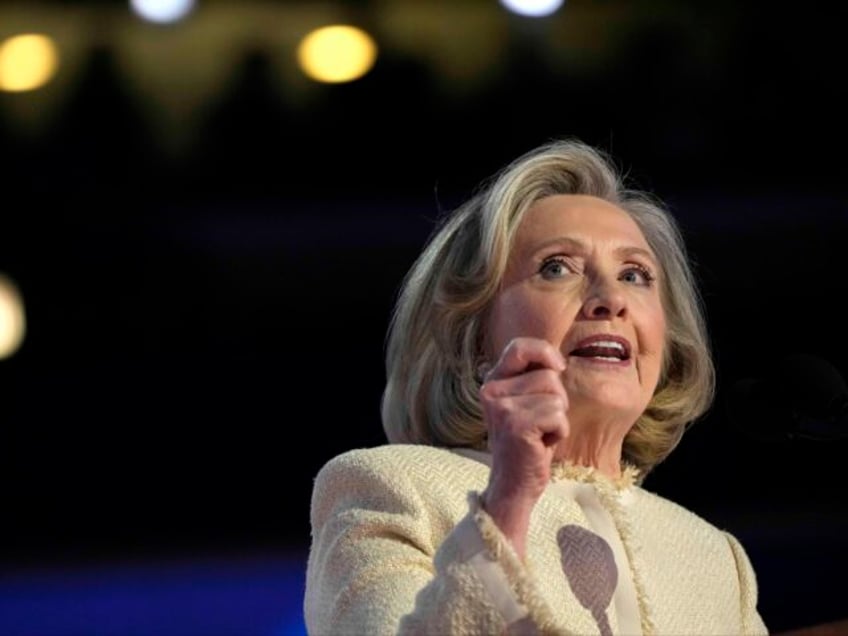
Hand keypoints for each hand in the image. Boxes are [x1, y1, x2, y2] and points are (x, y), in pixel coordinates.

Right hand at [478, 337, 568, 558]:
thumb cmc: (528, 442)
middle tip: (540, 423)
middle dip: (557, 400)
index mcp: (493, 381)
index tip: (557, 367)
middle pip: (549, 376)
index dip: (544, 352)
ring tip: (539, 434)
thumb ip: (534, 378)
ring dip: (558, 419)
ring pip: (556, 396)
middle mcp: (492, 391)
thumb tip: (557, 360)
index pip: (520, 347)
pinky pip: (558, 416)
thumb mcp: (526, 403)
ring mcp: (502, 408)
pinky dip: (559, 433)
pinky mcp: (516, 425)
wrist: (513, 485)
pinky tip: (541, 445)